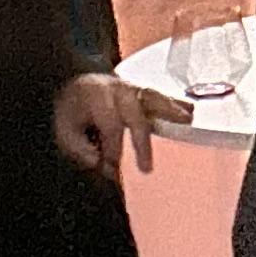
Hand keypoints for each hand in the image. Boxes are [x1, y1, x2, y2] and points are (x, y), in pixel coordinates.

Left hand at [53, 72, 190, 175]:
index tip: (113, 170)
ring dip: (170, 110)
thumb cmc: (73, 111)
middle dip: (141, 141)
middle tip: (146, 168)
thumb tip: (99, 163)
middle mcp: (115, 89)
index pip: (109, 124)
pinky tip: (190, 112)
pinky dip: (176, 103)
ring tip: (187, 120)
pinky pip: (160, 96)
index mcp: (94, 96)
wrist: (76, 86)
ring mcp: (131, 87)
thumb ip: (80, 149)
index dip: (112, 149)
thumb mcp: (65, 130)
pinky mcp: (142, 90)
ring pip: (152, 97)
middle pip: (133, 111)